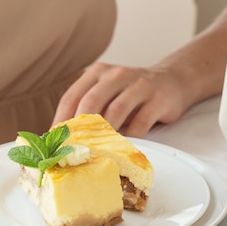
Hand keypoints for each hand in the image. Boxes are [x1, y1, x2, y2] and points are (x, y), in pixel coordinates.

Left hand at [53, 62, 189, 137]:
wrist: (172, 81)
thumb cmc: (132, 94)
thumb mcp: (107, 93)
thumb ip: (89, 109)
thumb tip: (64, 139)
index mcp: (97, 73)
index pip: (72, 96)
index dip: (60, 120)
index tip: (54, 142)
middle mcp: (116, 75)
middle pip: (91, 101)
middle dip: (79, 128)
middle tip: (72, 150)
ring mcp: (138, 85)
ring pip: (116, 110)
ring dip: (104, 134)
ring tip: (95, 152)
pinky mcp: (158, 98)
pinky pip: (141, 121)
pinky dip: (131, 137)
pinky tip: (123, 148)